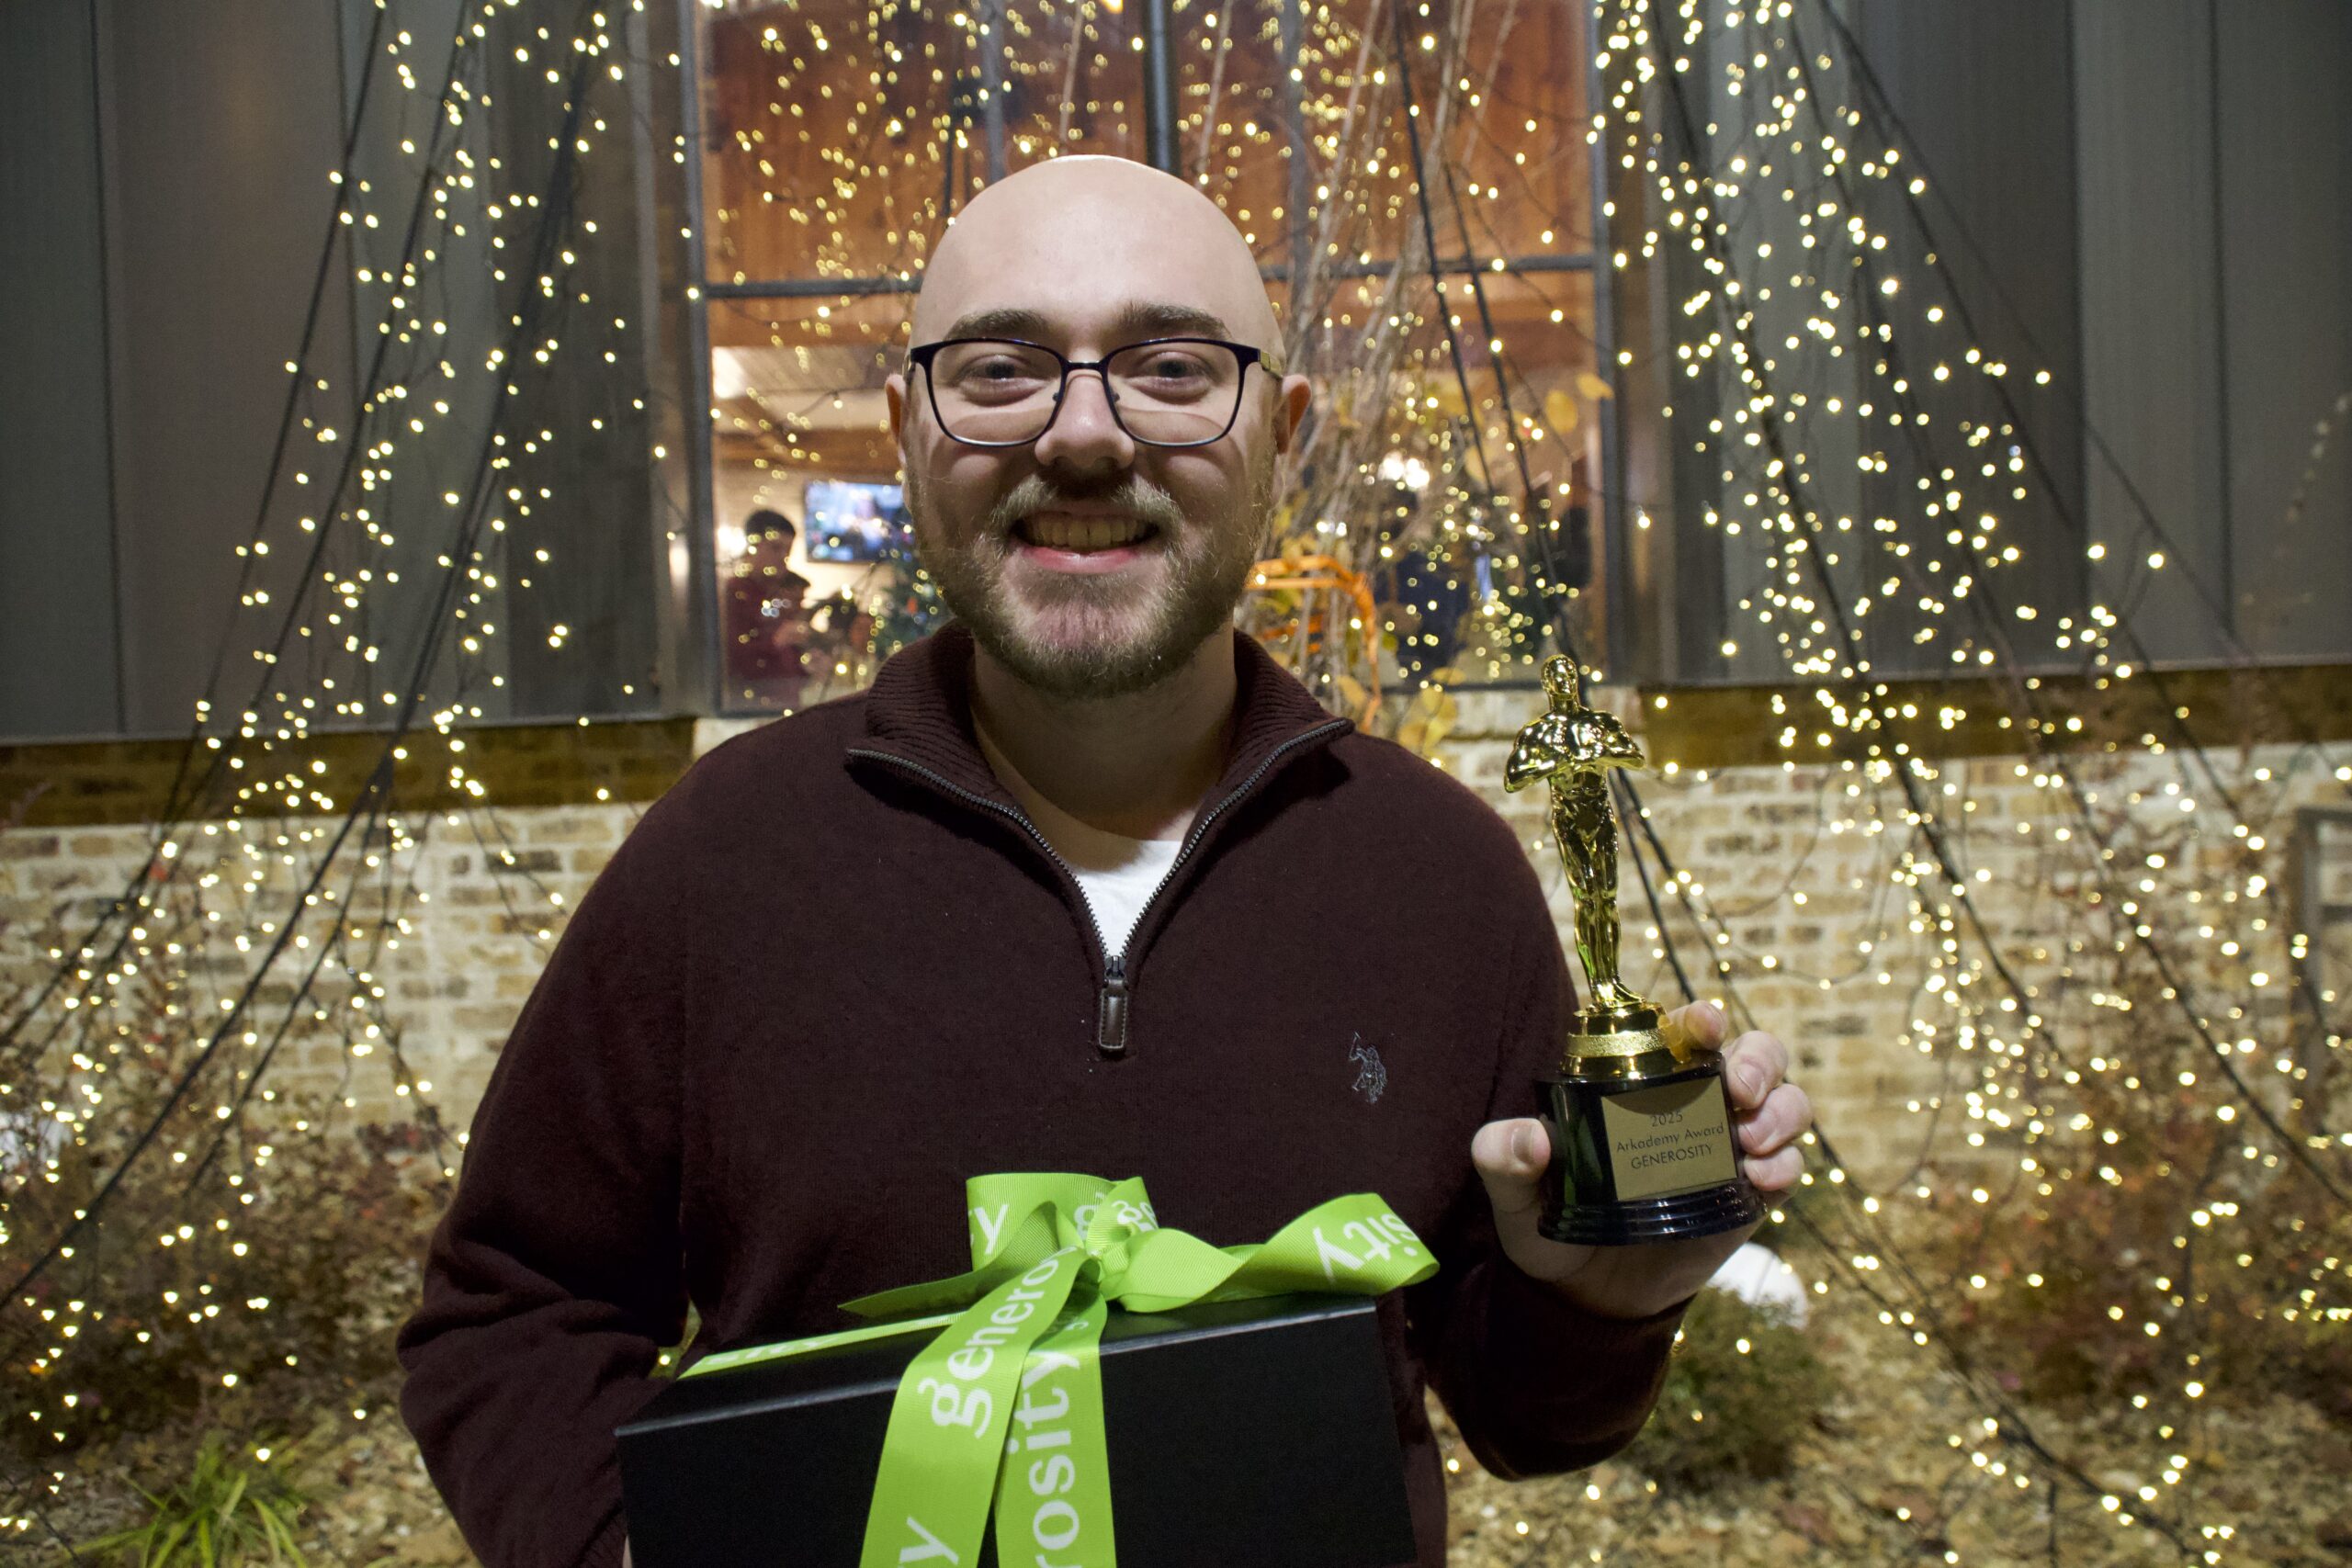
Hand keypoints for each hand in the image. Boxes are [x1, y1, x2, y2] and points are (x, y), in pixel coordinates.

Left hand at [1469, 1001, 1811, 1319]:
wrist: (1584, 1296)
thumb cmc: (1548, 1224)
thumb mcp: (1514, 1192)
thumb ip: (1503, 1158)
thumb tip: (1529, 1139)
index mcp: (1640, 1083)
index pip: (1681, 1032)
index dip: (1701, 1017)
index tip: (1704, 1025)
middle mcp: (1693, 1103)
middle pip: (1753, 1054)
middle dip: (1760, 1061)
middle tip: (1741, 1092)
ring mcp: (1727, 1147)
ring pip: (1784, 1101)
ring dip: (1782, 1112)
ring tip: (1751, 1143)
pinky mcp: (1747, 1194)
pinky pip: (1790, 1164)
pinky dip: (1787, 1164)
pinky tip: (1760, 1180)